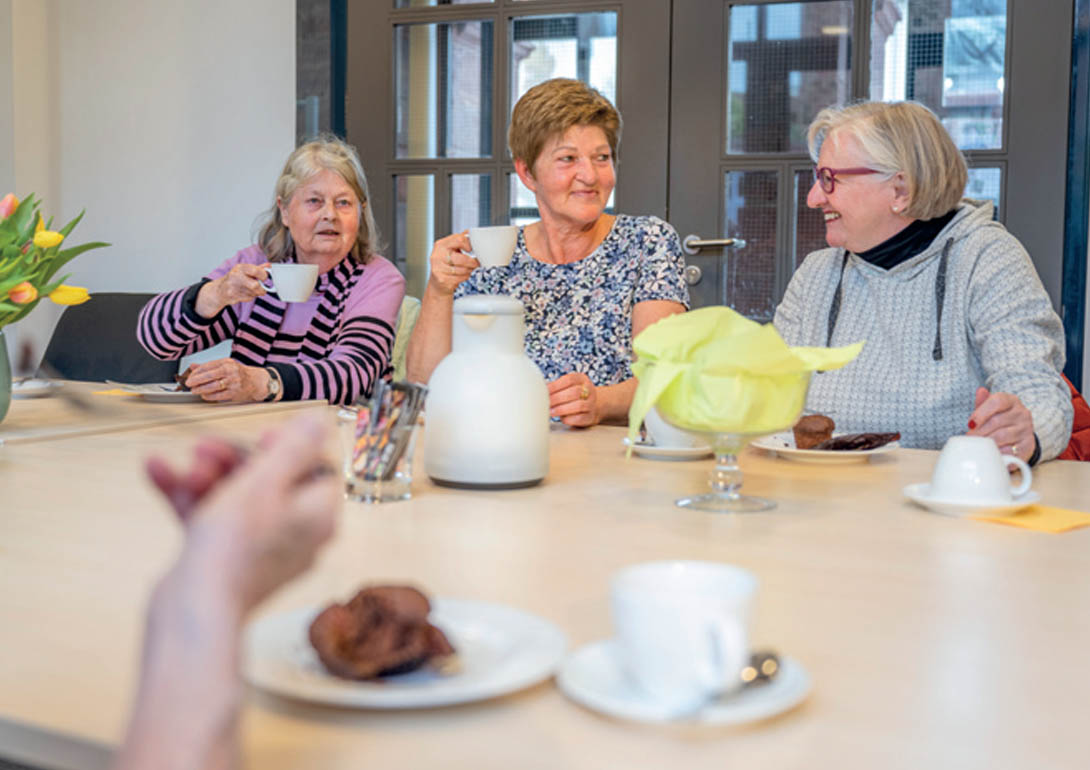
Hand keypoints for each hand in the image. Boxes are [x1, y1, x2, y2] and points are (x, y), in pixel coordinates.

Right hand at [151, 413, 340, 616]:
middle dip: (233, 459)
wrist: (193, 611)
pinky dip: (187, 496)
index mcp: (318, 516)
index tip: (261, 437)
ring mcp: (261, 549)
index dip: (288, 448)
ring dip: (206, 475)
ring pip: (235, 498)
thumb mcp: (265, 481)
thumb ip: (293, 447)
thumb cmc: (235, 546)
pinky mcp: (226, 561)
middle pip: (271, 480)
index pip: (316, 468)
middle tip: (204, 448)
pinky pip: (211, 519)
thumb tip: (319, 418)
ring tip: (182, 467)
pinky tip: (156, 470)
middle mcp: (296, 534)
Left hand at [183, 358, 268, 402]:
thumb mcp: (225, 365)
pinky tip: (204, 395)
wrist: (256, 381)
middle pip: (209, 375)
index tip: (190, 376)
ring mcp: (233, 382)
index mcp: (226, 362)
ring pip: (213, 386)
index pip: (207, 366)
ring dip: (201, 389)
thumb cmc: (239, 373)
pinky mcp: (235, 393)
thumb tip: (193, 366)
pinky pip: (218, 395)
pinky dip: (209, 396)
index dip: (196, 372)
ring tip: (194, 390)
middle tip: (188, 383)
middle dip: (196, 380)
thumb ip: (209, 366)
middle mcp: (230, 371)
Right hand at [195, 262, 269, 317]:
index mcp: (240, 268)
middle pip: (255, 285)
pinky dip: (250, 297)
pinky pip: (249, 298)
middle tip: (262, 287)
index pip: (255, 270)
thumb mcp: (244, 270)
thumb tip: (269, 266)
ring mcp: (233, 287)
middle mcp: (236, 276)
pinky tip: (245, 293)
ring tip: (251, 289)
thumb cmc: (235, 278)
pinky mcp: (233, 296)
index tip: (264, 278)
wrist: (220, 290)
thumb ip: (257, 268)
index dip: (263, 275)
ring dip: (256, 293)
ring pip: (253, 293)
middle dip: (261, 288)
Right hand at [426, 232, 478, 295]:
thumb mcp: (451, 250)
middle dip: (473, 262)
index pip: (459, 239)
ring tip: (469, 269)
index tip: (472, 249)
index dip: (469, 245)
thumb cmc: (446, 265)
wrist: (437, 283)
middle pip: (463, 258)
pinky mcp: (442, 279)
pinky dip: (465, 277)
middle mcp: (437, 256)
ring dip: (470, 270)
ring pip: (463, 269)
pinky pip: (461, 278)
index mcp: (440, 245)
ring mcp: (438, 268)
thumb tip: (471, 232)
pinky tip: (462, 276)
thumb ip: (460, 241)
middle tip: (477, 263)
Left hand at [548, 372, 598, 426]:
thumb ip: (555, 387)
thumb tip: (540, 390)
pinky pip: (580, 418)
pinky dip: (569, 419)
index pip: (569, 380)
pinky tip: (561, 418)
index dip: (555, 386)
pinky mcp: (591, 416)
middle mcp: (589, 390)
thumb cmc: (572, 397)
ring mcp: (592, 403)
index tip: (544, 392)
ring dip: (562, 409)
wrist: (590, 408)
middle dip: (557, 398)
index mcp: (581, 379)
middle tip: (546, 403)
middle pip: (574, 392)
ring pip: (578, 405)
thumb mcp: (567, 387)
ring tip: (551, 412)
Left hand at [967, 386, 1035, 461]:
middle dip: (979, 431)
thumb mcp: (990, 410)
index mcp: (1012, 401)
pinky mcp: (1028, 445)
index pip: (997, 401)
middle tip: (969, 438)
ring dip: (986, 442)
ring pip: (1002, 436)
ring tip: (978, 445)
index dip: (981, 413)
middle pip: (996, 421)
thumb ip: (983, 402)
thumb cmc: (1000, 421)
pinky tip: (991, 452)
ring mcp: (1027, 429)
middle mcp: (1022, 413)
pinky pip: (1009, 450)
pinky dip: (997, 452)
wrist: (1019, 437)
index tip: (970, 424)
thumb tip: (980, 391)